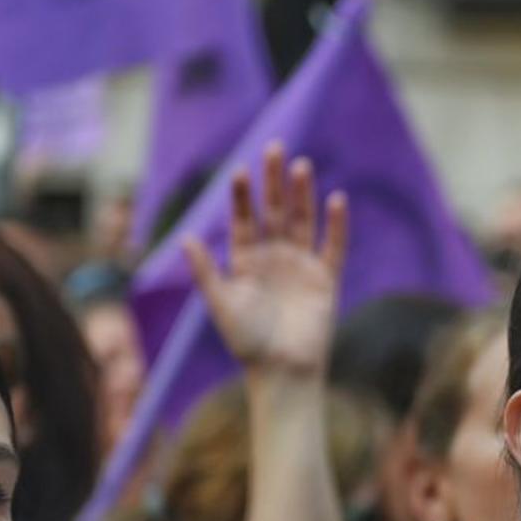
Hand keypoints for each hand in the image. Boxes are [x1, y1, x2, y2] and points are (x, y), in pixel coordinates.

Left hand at [183, 143, 348, 377]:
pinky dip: (336, 225)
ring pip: (302, 221)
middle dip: (274, 182)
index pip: (244, 220)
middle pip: (275, 211)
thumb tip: (185, 237)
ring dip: (302, 194)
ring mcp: (301, 266)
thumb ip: (206, 271)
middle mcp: (274, 258)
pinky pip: (332, 246)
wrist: (282, 371)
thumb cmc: (247, 342)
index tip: (240, 170)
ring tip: (301, 165)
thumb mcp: (222, 304)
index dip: (242, 196)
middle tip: (275, 148)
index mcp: (247, 262)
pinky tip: (336, 200)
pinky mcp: (326, 280)